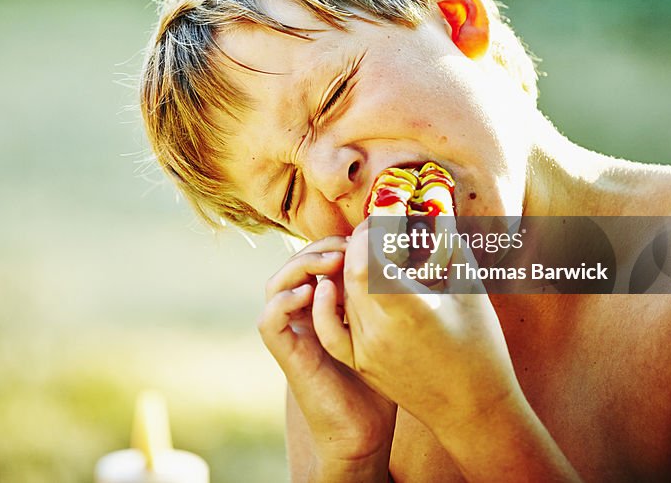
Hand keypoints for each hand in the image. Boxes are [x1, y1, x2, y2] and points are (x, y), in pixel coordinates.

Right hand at [258, 236, 396, 470]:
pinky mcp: (284, 353)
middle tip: (346, 245)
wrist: (365, 431)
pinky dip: (286, 300)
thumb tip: (400, 256)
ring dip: (300, 267)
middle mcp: (300, 316)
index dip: (333, 244)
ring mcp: (290, 334)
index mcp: (321, 306)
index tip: (362, 239)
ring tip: (332, 263)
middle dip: (318, 248)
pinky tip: (315, 293)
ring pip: (275, 284)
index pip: (314, 259)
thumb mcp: (384, 326)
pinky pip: (269, 319)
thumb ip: (381, 294)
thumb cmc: (382, 382)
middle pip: (293, 265)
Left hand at [311, 220, 521, 438]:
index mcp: (407, 309)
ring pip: (340, 295)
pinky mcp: (360, 364)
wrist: (473, 409)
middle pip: (349, 272)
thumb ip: (449, 244)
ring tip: (369, 254)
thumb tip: (437, 208)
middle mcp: (378, 330)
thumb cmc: (481, 347)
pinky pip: (330, 327)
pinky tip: (337, 287)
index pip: (367, 256)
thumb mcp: (469, 290)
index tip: (383, 218)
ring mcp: (365, 350)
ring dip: (348, 268)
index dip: (369, 231)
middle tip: (376, 230)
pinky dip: (331, 303)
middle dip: (359, 244)